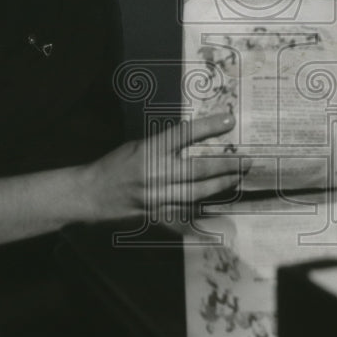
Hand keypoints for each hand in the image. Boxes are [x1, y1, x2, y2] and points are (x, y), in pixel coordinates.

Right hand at [79, 113, 248, 221]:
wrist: (90, 194)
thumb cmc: (115, 165)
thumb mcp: (137, 145)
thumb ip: (164, 145)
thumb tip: (194, 139)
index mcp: (149, 150)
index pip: (184, 134)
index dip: (209, 126)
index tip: (229, 120)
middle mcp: (155, 174)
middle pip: (199, 169)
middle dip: (226, 164)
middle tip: (246, 159)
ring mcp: (156, 198)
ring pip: (197, 193)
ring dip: (220, 185)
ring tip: (237, 177)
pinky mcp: (156, 216)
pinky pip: (185, 216)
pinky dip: (202, 214)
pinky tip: (218, 211)